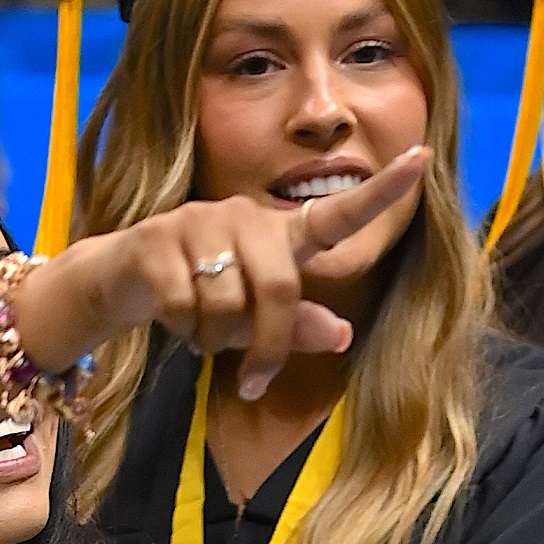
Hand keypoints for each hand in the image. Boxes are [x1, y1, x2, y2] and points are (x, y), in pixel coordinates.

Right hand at [15, 146, 430, 402]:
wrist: (120, 280)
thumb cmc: (199, 298)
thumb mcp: (251, 319)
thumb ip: (296, 326)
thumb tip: (341, 335)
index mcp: (278, 235)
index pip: (337, 214)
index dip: (379, 193)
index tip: (423, 161)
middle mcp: (245, 218)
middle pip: (279, 288)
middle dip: (267, 346)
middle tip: (253, 382)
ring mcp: (200, 221)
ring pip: (227, 302)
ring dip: (212, 339)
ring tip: (199, 333)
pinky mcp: (158, 238)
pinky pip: (183, 303)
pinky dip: (181, 330)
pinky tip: (173, 323)